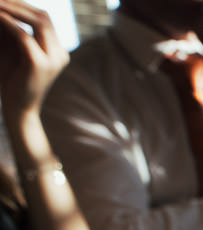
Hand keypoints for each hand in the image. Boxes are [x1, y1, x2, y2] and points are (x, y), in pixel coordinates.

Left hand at [0, 0, 68, 121]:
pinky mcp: (40, 64)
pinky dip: (9, 23)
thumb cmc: (12, 80)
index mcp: (57, 51)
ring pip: (38, 22)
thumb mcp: (13, 50)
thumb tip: (3, 7)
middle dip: (19, 4)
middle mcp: (60, 53)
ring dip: (15, 10)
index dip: (23, 5)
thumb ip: (11, 30)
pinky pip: (23, 35)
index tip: (4, 1)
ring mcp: (53, 59)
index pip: (44, 19)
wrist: (18, 109)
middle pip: (43, 17)